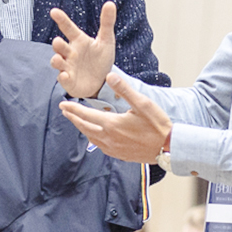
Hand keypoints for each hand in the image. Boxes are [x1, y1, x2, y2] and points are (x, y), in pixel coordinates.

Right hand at [50, 2, 116, 97]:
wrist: (101, 82)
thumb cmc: (100, 59)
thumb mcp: (106, 41)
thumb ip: (107, 22)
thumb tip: (110, 3)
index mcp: (78, 41)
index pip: (68, 28)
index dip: (61, 20)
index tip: (54, 11)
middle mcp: (70, 53)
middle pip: (60, 47)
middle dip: (57, 45)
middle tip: (57, 41)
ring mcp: (68, 67)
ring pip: (58, 62)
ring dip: (56, 61)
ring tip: (58, 59)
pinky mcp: (69, 81)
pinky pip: (64, 79)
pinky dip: (63, 78)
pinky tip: (65, 75)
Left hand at [57, 72, 171, 163]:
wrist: (169, 148)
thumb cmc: (157, 125)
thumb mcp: (142, 103)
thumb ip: (124, 89)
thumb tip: (109, 76)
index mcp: (112, 124)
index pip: (86, 114)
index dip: (73, 109)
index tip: (63, 104)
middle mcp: (109, 138)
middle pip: (85, 127)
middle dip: (73, 118)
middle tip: (64, 111)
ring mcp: (113, 149)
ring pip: (91, 138)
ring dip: (82, 128)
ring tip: (77, 121)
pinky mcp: (119, 155)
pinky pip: (100, 146)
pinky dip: (93, 138)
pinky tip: (95, 135)